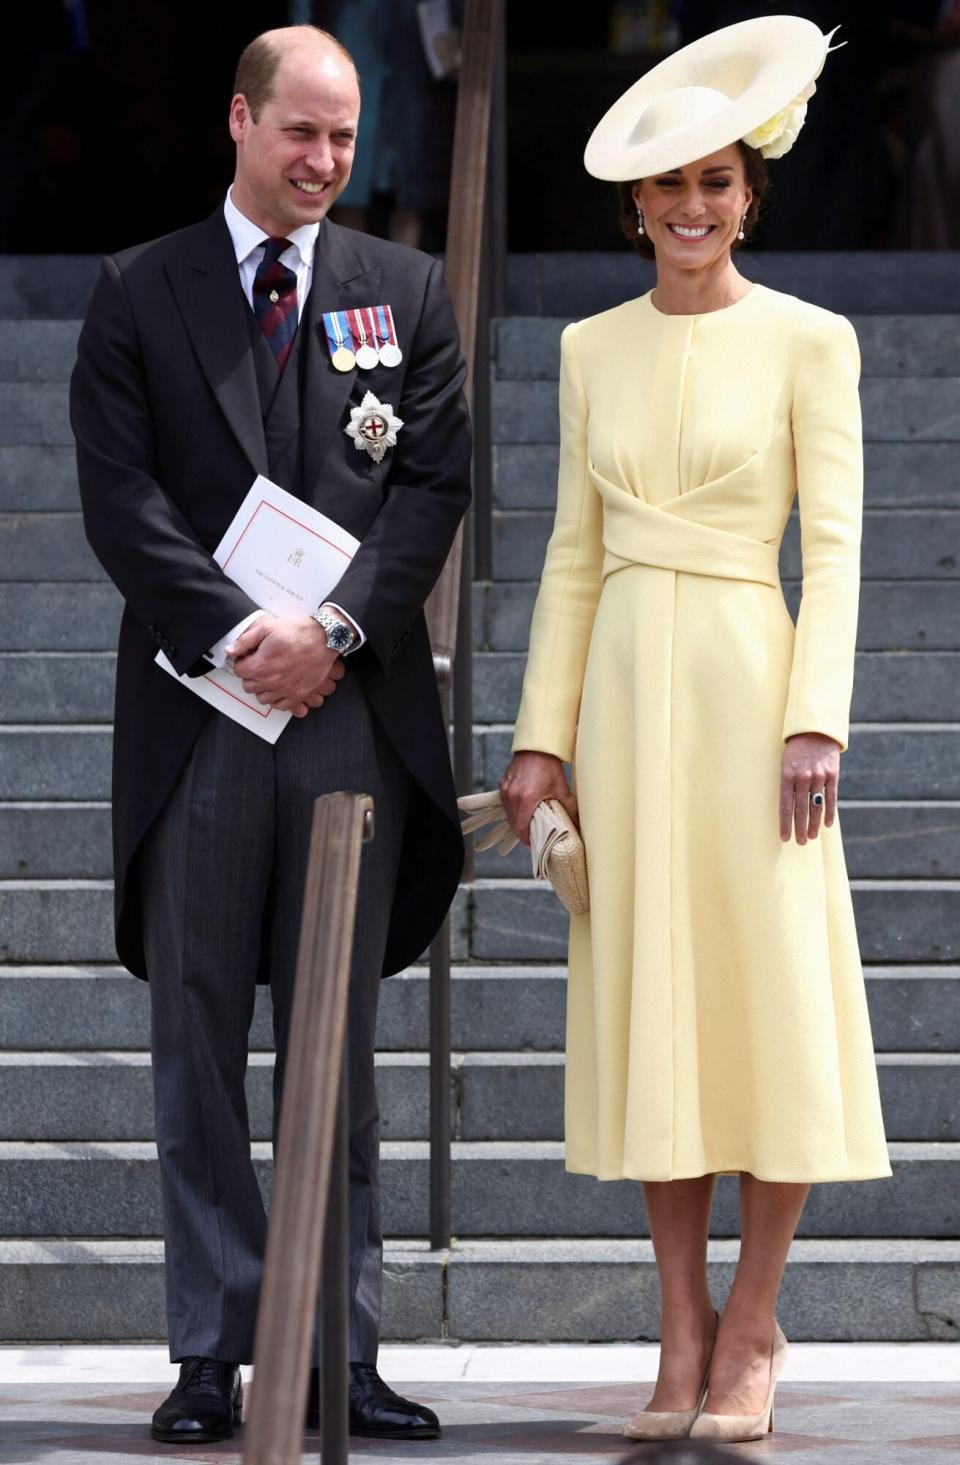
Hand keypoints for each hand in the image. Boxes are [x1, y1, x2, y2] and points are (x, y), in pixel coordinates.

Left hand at [226, 616, 344, 717]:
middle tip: (259, 665)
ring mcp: (285, 690)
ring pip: (262, 698)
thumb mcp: (267, 628)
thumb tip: (230, 651)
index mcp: (261, 665)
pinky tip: (278, 688)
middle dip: (250, 675)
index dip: (242, 662)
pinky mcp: (298, 694)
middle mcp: (272, 681)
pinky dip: (276, 699)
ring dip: (262, 688)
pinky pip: (280, 705)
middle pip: (248, 686)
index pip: (238, 671)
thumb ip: (245, 641)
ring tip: (268, 676)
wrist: (324, 639)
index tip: (249, 657)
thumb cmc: (297, 632)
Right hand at [499, 750, 577, 848]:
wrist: (536, 747)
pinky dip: (514, 810)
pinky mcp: (503, 785)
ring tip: (530, 824)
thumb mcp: (562, 788)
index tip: (534, 843)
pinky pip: (507, 804)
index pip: (521, 829)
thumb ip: (570, 809)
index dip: (527, 839)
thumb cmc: (549, 766)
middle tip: (534, 836)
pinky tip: (524, 809)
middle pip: (514, 824)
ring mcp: (506, 790)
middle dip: (523, 832)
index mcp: (526, 799)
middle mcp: (513, 796)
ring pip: (509, 815)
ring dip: (518, 821)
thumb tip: (577, 823)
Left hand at [780, 732, 840, 844]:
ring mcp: (819, 776)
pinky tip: (826, 825)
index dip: (785, 823)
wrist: (815, 730)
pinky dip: (829, 813)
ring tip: (810, 837)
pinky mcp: (832, 775)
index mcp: (787, 775)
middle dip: (799, 828)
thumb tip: (787, 808)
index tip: (784, 838)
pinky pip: (831, 798)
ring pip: (816, 806)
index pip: (785, 805)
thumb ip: (787, 784)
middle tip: (800, 843)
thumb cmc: (796, 750)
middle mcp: (803, 777)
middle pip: (801, 809)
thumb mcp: (785, 763)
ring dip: (813, 824)